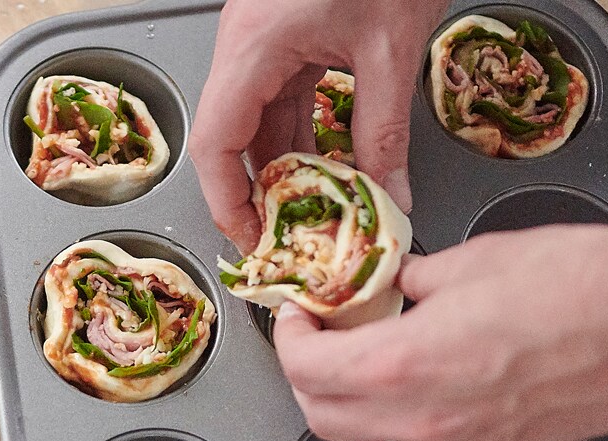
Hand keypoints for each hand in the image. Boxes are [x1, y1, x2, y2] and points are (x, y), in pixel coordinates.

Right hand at [188, 0, 449, 252]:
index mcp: (254, 46)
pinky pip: (287, 96)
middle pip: (237, 135)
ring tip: (320, 212)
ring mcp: (267, 39)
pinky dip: (306, 134)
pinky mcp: (291, 34)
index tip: (253, 240)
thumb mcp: (389, 50)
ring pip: (264, 118)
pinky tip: (333, 164)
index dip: (227, 200)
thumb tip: (390, 195)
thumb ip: (385, 132)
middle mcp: (248, 45)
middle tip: (296, 237)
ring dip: (289, 165)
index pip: (217, 141)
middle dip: (263, 191)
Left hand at [273, 225, 607, 440]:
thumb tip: (398, 286)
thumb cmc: (572, 283)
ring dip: (349, 401)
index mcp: (407, 365)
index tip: (298, 313)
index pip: (307, 370)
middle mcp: (426, 422)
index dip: (287, 336)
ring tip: (366, 356)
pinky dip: (398, 422)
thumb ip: (414, 280)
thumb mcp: (469, 260)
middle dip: (308, 371)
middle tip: (322, 331)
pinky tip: (418, 383)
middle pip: (323, 415)